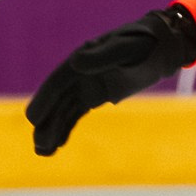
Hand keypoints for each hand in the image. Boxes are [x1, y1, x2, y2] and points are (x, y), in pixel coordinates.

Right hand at [26, 6, 195, 155]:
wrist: (163, 46)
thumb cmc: (146, 43)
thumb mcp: (128, 48)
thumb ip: (105, 56)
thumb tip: (76, 64)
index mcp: (82, 57)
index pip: (58, 82)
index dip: (44, 100)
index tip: (33, 120)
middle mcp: (79, 71)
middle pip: (57, 100)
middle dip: (46, 122)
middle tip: (39, 145)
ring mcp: (86, 85)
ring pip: (63, 110)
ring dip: (52, 129)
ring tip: (43, 152)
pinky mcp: (95, 95)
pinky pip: (75, 114)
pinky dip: (65, 128)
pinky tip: (56, 145)